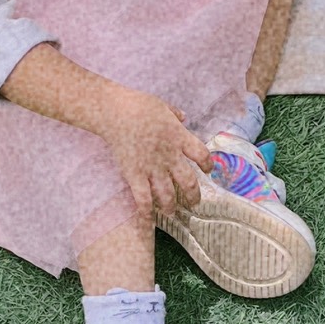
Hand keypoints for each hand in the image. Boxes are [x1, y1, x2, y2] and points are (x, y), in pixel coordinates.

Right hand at [95, 86, 213, 223]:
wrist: (115, 112)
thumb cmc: (139, 105)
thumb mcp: (163, 106)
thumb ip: (175, 114)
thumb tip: (183, 117)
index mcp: (179, 137)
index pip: (202, 155)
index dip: (208, 165)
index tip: (208, 170)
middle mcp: (170, 156)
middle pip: (188, 181)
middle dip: (193, 195)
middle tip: (194, 202)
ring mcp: (152, 167)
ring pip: (167, 194)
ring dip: (172, 206)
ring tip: (172, 211)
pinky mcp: (134, 174)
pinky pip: (143, 199)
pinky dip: (146, 212)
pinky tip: (148, 218)